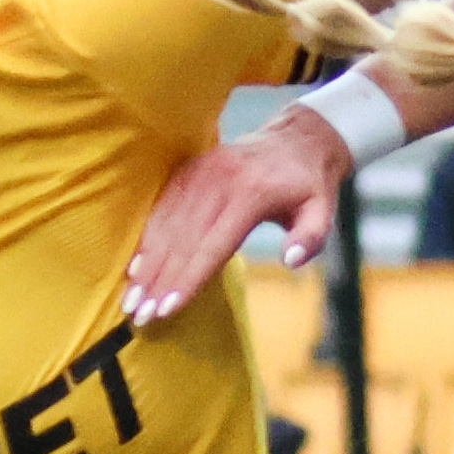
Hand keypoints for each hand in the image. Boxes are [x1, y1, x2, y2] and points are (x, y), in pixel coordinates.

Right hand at [125, 107, 352, 318]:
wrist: (296, 138)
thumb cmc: (308, 185)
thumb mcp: (323, 210)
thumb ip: (311, 237)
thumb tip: (292, 260)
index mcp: (250, 194)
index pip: (212, 246)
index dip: (188, 279)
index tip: (167, 309)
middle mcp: (218, 182)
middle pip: (182, 240)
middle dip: (158, 281)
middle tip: (139, 315)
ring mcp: (199, 174)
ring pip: (166, 225)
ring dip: (146, 265)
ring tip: (131, 299)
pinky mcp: (188, 171)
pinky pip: (162, 208)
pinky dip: (147, 239)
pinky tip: (135, 267)